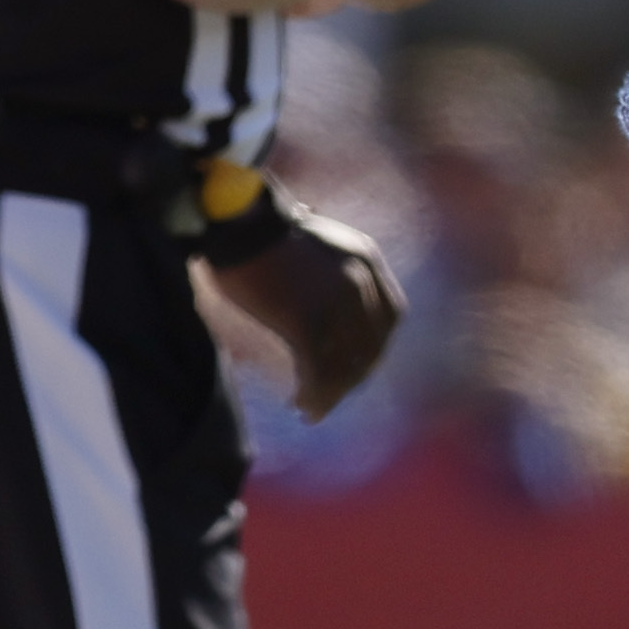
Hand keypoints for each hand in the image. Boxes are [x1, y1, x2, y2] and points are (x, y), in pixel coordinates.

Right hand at [213, 207, 405, 418]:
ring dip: (331, 394)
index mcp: (367, 258)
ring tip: (312, 408)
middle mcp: (360, 281)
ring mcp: (335, 302)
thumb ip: (334, 266)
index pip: (391, 316)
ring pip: (345, 364)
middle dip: (353, 376)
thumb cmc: (264, 230)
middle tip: (332, 394)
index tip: (357, 364)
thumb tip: (325, 292)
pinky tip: (302, 404)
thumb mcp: (319, 239)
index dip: (376, 346)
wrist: (238, 220)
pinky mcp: (306, 319)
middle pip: (370, 346)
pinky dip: (314, 394)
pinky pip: (318, 370)